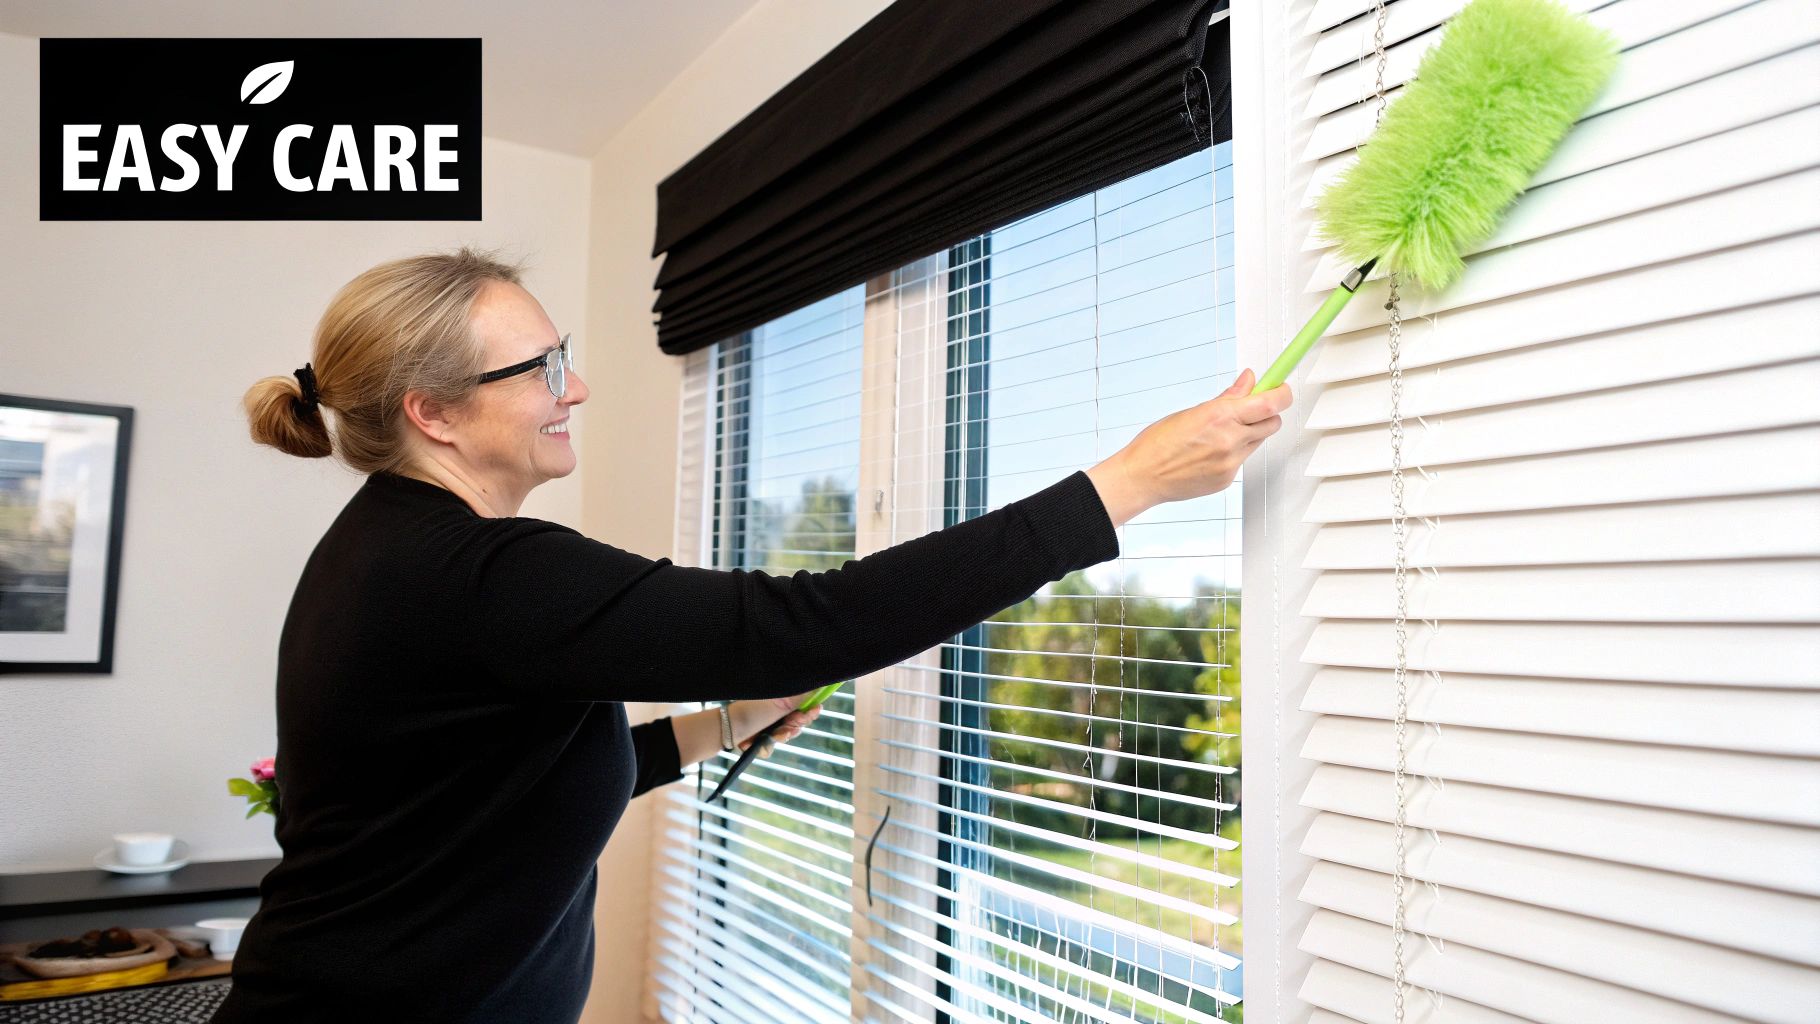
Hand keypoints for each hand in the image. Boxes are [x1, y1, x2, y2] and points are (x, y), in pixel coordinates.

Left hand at [734, 692, 824, 756]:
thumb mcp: (779, 704)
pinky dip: (769, 745)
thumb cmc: (752, 712)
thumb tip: (819, 684)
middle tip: (789, 726)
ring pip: (788, 734)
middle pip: (799, 721)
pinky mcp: (763, 737)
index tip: (815, 710)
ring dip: (783, 736)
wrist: (728, 730)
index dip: (811, 709)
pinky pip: (774, 744)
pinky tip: (762, 742)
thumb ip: (800, 697)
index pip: (804, 703)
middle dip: (795, 725)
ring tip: (774, 735)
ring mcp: (770, 724)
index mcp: (781, 698)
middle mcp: (777, 710)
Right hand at [1084, 368, 1291, 526]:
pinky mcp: (1228, 478)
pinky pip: (1243, 459)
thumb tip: (1248, 381)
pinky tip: (1210, 452)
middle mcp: (1230, 439)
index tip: (1282, 386)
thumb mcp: (1192, 411)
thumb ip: (1227, 397)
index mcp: (1220, 416)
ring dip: (1250, 432)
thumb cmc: (1158, 443)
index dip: (1282, 392)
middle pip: (1272, 422)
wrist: (1143, 477)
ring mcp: (1231, 462)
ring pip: (1258, 441)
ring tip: (1222, 432)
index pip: (1271, 402)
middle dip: (1267, 412)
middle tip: (1253, 407)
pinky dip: (1234, 452)